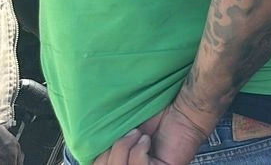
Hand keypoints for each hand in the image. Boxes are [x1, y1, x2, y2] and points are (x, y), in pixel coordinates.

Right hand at [92, 97, 211, 164]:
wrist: (181, 110)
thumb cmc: (154, 118)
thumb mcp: (122, 133)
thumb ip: (106, 145)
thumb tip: (88, 153)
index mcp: (122, 162)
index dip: (98, 159)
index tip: (104, 145)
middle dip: (111, 152)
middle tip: (126, 134)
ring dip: (124, 149)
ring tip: (138, 134)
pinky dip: (139, 152)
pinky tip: (147, 141)